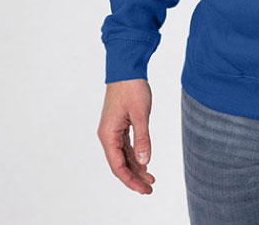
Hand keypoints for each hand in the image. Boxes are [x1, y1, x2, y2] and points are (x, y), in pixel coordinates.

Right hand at [97, 78, 155, 193]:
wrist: (126, 68)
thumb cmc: (132, 88)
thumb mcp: (140, 113)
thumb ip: (142, 138)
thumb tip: (145, 161)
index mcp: (108, 134)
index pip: (117, 165)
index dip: (130, 180)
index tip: (144, 189)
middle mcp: (107, 135)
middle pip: (120, 163)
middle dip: (134, 177)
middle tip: (150, 188)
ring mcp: (113, 130)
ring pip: (123, 156)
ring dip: (136, 167)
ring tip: (150, 178)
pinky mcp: (119, 125)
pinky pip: (126, 146)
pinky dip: (135, 155)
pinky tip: (144, 162)